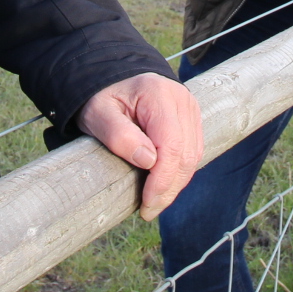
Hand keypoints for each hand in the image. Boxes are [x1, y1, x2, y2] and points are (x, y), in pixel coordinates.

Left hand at [77, 72, 204, 219]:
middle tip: (148, 211)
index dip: (162, 179)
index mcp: (158, 94)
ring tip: (154, 203)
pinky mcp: (192, 119)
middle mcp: (181, 99)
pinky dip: (180, 173)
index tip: (147, 203)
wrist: (113, 80)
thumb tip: (148, 161)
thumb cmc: (103, 98)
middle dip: (169, 188)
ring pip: (194, 156)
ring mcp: (190, 108)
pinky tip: (164, 186)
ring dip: (176, 184)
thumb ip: (119, 135)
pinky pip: (193, 152)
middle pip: (186, 154)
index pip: (171, 145)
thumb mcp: (98, 114)